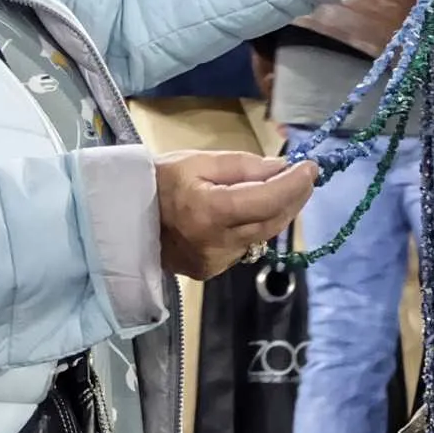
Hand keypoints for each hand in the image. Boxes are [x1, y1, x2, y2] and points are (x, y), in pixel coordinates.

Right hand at [155, 151, 316, 280]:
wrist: (122, 217)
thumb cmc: (158, 181)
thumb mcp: (198, 161)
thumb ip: (243, 166)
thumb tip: (282, 168)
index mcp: (210, 211)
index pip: (268, 200)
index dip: (294, 184)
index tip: (311, 168)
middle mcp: (217, 243)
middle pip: (272, 221)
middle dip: (294, 198)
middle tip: (306, 177)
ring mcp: (216, 261)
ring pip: (262, 236)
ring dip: (279, 213)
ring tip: (286, 190)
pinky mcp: (212, 271)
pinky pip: (246, 247)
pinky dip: (256, 227)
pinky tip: (254, 211)